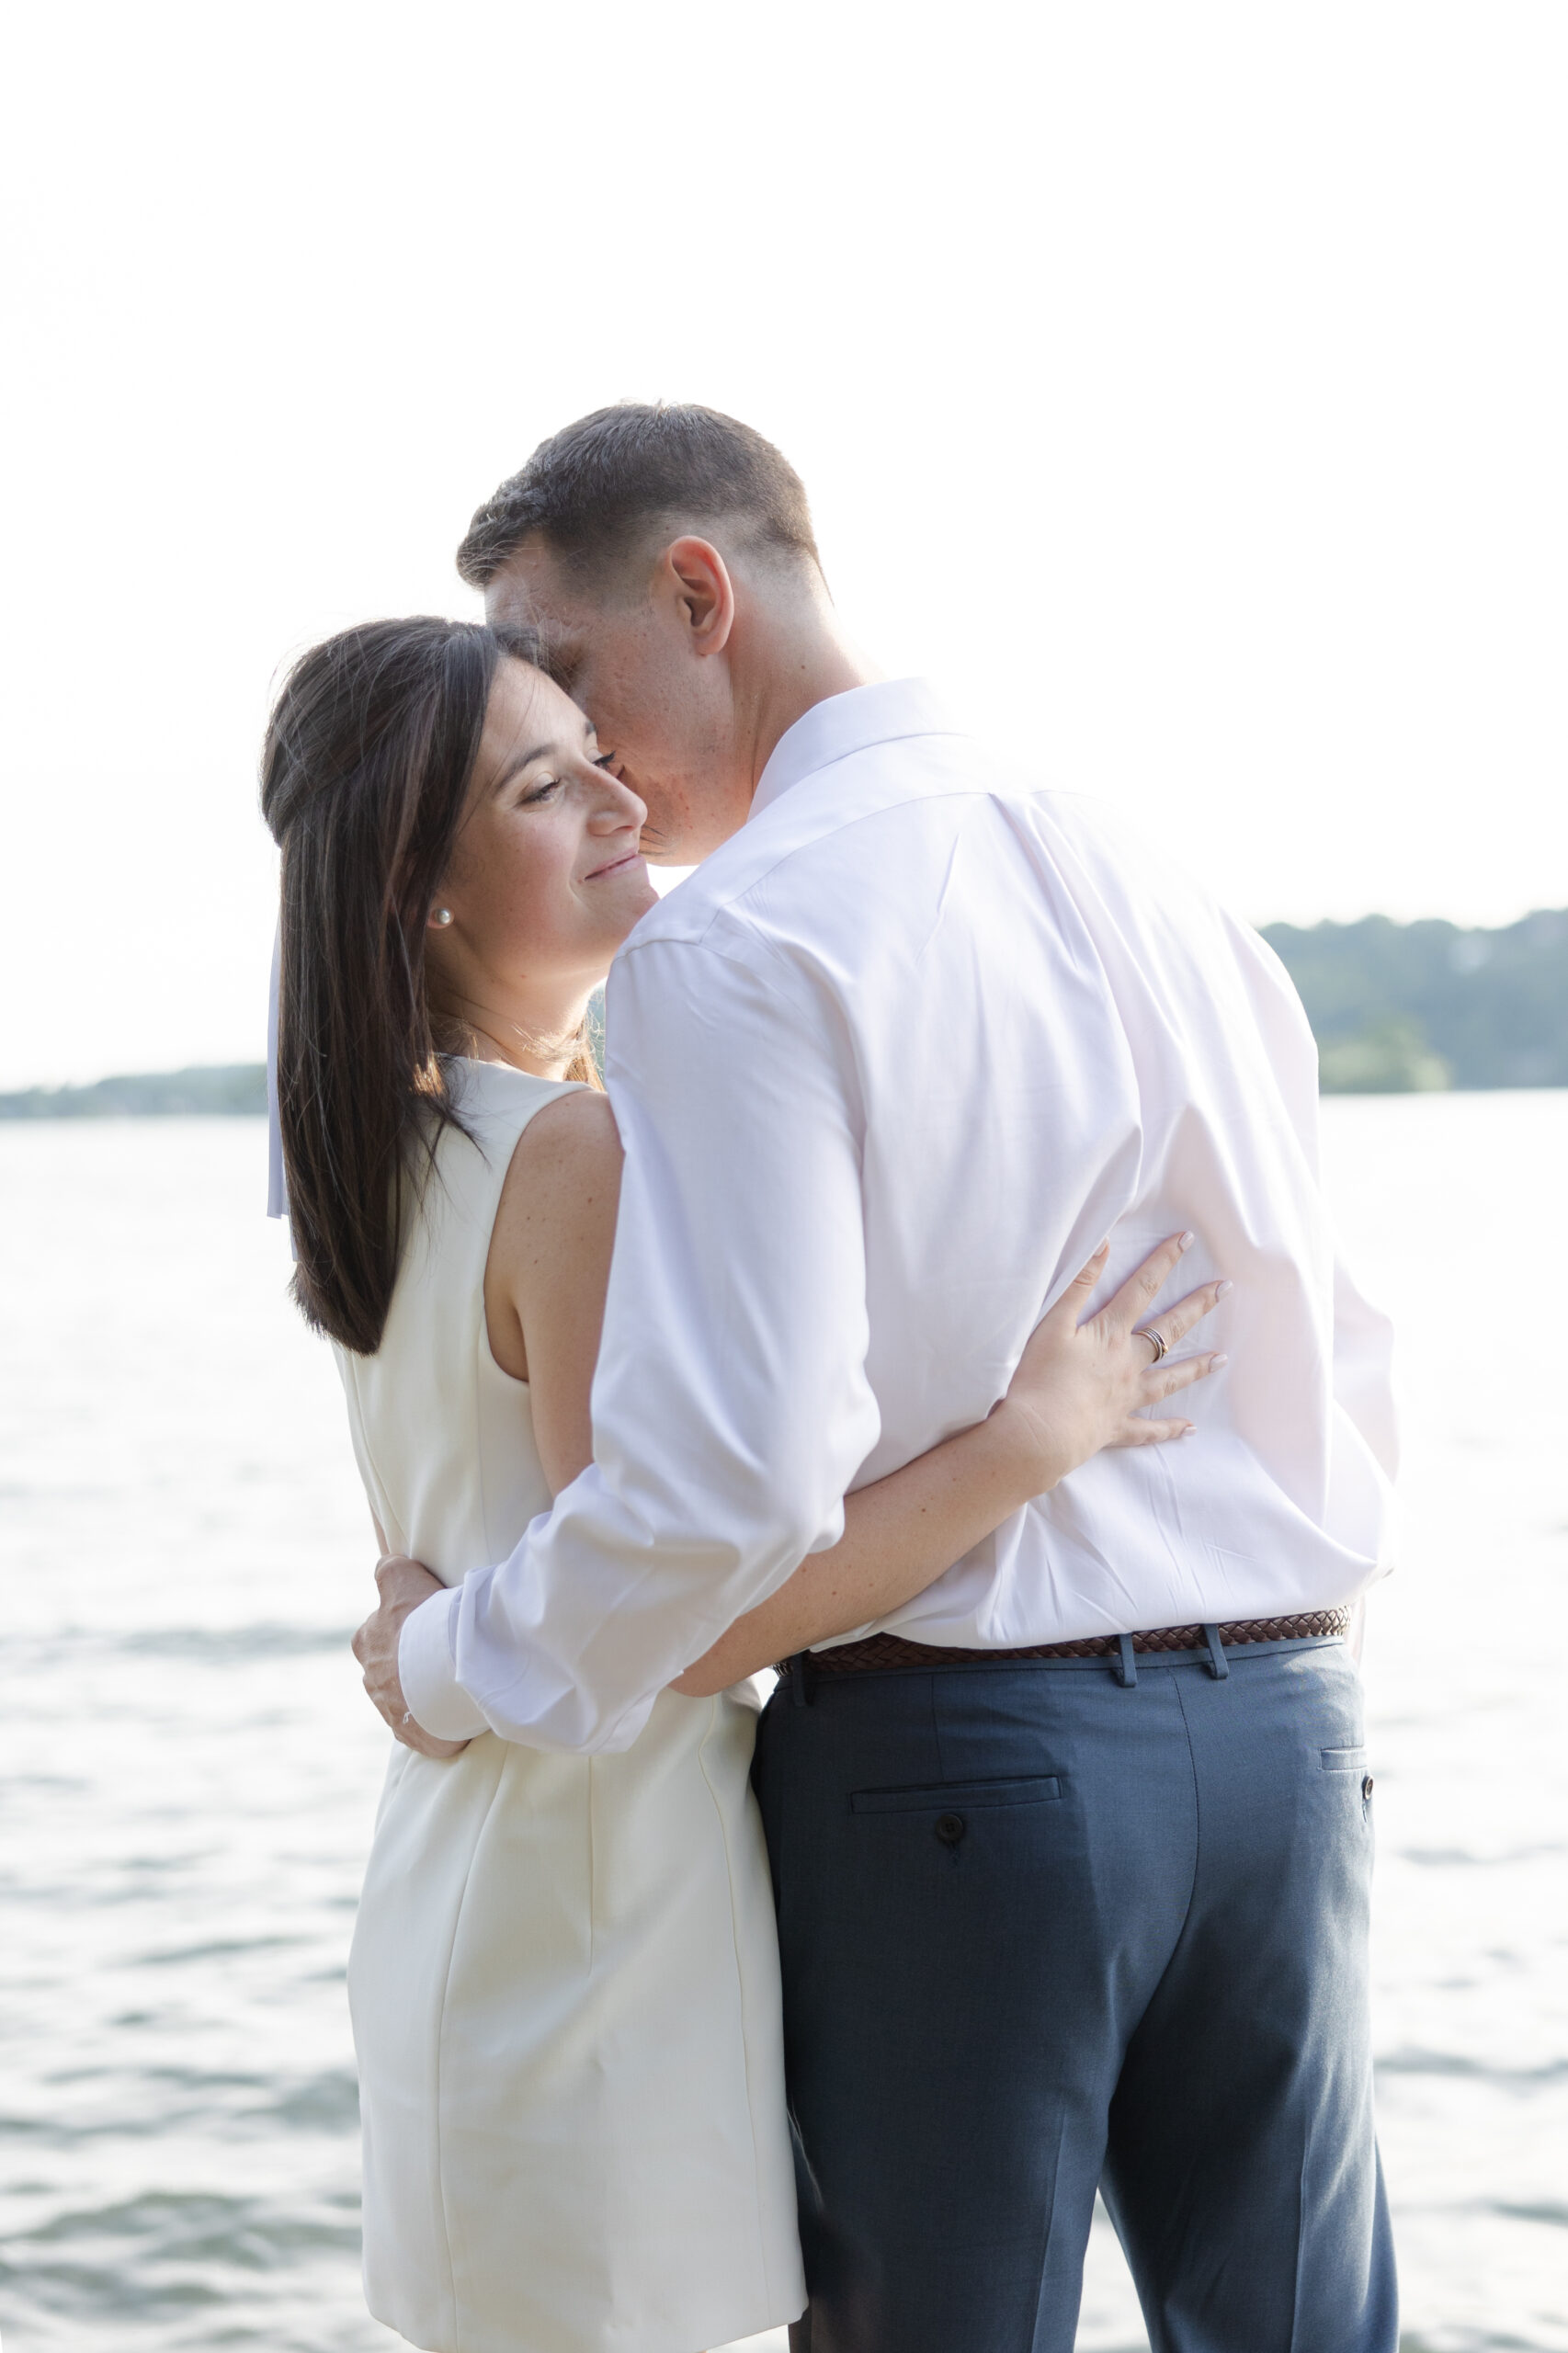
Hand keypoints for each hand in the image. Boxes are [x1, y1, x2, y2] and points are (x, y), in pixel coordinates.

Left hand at [351, 1555, 471, 1758]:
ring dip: (420, 1688)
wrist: (447, 1675)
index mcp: (366, 1638)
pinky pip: (418, 1723)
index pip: (380, 1625)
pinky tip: (450, 1707)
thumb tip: (386, 1561)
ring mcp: (388, 1706)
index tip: (426, 1623)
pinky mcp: (406, 1732)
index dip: (404, 1623)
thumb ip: (390, 1570)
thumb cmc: (425, 1621)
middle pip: (389, 1662)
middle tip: (442, 1651)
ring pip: (403, 1693)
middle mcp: (370, 1673)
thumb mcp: (402, 1577)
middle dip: (409, 1659)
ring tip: (451, 1680)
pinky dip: (431, 1718)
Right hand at [991, 1233, 1227, 1492]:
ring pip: (1169, 1380)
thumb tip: (1103, 1244)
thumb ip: (1077, 1284)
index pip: (1141, 1289)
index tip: (1187, 1240)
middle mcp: (1127, 1364)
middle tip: (1225, 1289)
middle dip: (1197, 1306)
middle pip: (1168, 1330)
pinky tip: (1190, 1429)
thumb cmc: (1040, 1377)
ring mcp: (1126, 1397)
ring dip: (1196, 1368)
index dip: (1163, 1261)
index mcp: (1110, 1334)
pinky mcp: (1116, 1427)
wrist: (1039, 1434)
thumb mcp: (1052, 1323)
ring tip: (1221, 1358)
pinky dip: (1170, 1429)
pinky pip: (1149, 1429)